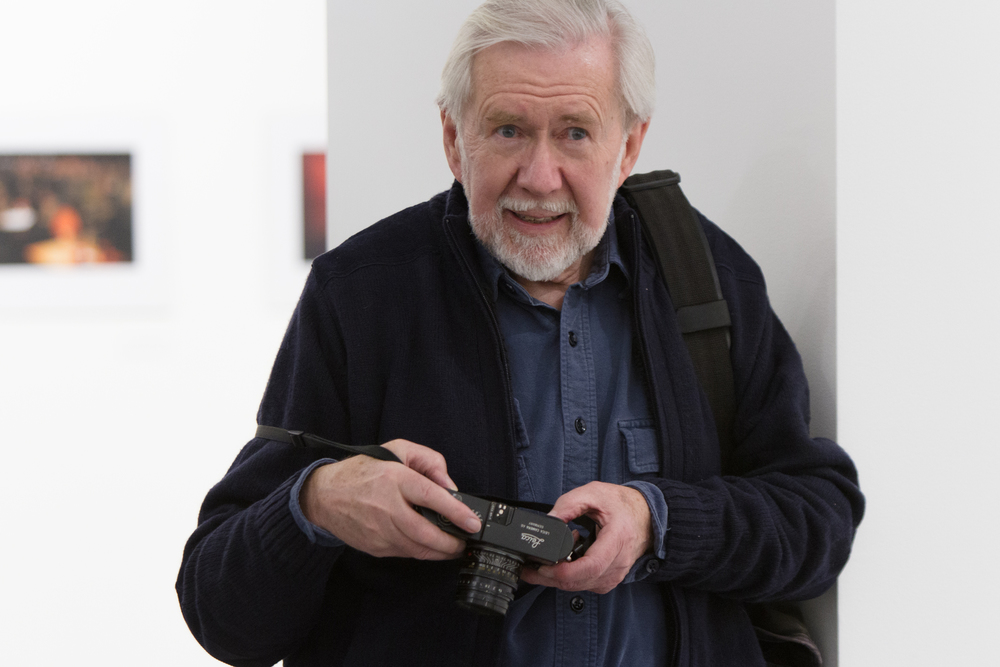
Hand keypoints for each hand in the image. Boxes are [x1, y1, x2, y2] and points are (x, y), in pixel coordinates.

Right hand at [300, 439, 481, 559]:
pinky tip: (430, 546)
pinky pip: (405, 553)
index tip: (473, 522)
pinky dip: (422, 552)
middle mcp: (387, 507)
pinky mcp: (375, 546)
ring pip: (418, 549)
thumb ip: (429, 461)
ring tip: (453, 547)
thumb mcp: (397, 450)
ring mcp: (379, 530)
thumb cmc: (364, 470)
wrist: (325, 495)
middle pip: (426, 533)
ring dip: (440, 552)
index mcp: (394, 479)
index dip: (455, 512)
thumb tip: (450, 487)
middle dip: (451, 543)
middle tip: (465, 541)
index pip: (431, 497)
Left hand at [520, 482, 652, 593]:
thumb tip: (549, 520)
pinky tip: (568, 561)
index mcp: (617, 539)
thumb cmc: (622, 505)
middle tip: (529, 567)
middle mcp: (618, 563)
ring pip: (579, 587)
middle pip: (580, 581)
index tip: (544, 566)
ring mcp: (614, 575)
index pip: (591, 566)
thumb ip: (569, 504)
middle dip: (550, 577)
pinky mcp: (608, 580)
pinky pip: (584, 585)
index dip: (563, 571)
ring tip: (550, 557)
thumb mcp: (594, 493)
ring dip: (558, 577)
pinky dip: (570, 577)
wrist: (645, 517)